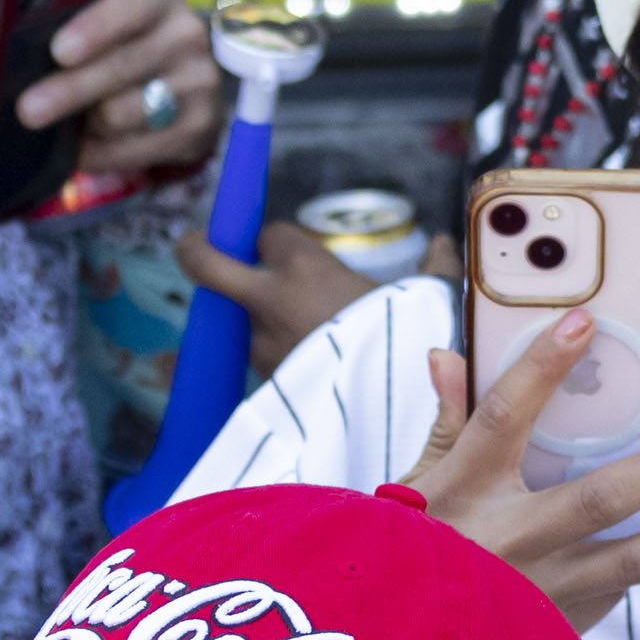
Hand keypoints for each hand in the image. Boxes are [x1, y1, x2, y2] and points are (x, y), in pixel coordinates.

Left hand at [23, 0, 218, 174]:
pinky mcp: (198, 128)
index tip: (59, 52)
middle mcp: (187, 36)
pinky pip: (130, 151)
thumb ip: (77, 24)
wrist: (190, 73)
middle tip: (28, 110)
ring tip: (72, 119)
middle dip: (69, 91)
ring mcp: (198, 84)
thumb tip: (25, 58)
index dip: (94, 30)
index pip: (130, 9)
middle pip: (119, 69)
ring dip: (85, 123)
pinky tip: (83, 146)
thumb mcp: (111, 16)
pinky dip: (97, 153)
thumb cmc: (129, 39)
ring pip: (119, 115)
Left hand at [184, 226, 456, 379]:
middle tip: (194, 246)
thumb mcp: (427, 296)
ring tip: (289, 329)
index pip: (269, 234)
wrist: (400, 405)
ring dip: (253, 319)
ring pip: (239, 319)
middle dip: (196, 251)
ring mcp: (262, 344)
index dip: (275, 240)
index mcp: (306, 266)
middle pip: (206, 262)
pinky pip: (263, 360)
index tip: (285, 247)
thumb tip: (446, 244)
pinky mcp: (268, 383)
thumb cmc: (415, 339)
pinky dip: (275, 356)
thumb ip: (432, 268)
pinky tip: (304, 364)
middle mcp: (272, 299)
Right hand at [401, 316, 639, 633]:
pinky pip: (614, 595)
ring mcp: (534, 592)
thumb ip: (443, 421)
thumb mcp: (411, 486)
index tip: (584, 321)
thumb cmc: (404, 554)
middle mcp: (505, 540)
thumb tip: (445, 355)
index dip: (543, 364)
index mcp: (462, 491)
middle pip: (603, 496)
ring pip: (632, 560)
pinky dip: (639, 568)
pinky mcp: (552, 631)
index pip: (505, 414)